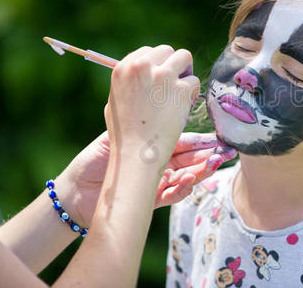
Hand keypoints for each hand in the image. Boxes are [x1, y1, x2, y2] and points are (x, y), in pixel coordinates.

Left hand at [56, 132, 236, 224]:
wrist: (76, 189)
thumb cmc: (95, 159)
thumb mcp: (119, 134)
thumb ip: (142, 123)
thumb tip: (163, 103)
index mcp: (153, 147)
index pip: (184, 141)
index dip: (201, 140)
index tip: (216, 137)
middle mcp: (158, 165)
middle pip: (191, 160)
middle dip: (210, 156)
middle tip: (226, 151)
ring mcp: (157, 183)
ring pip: (187, 177)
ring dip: (202, 171)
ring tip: (215, 164)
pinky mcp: (151, 200)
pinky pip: (173, 196)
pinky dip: (183, 189)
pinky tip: (188, 180)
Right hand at [104, 45, 199, 170]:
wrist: (138, 152)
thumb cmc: (126, 133)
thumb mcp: (116, 100)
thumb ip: (129, 82)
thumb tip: (141, 68)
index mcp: (123, 68)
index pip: (148, 51)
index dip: (157, 64)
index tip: (160, 79)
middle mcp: (142, 66)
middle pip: (168, 51)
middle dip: (174, 65)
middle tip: (174, 85)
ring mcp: (163, 76)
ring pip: (185, 57)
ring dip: (186, 73)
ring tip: (181, 93)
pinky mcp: (181, 88)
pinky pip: (194, 81)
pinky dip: (193, 94)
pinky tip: (184, 107)